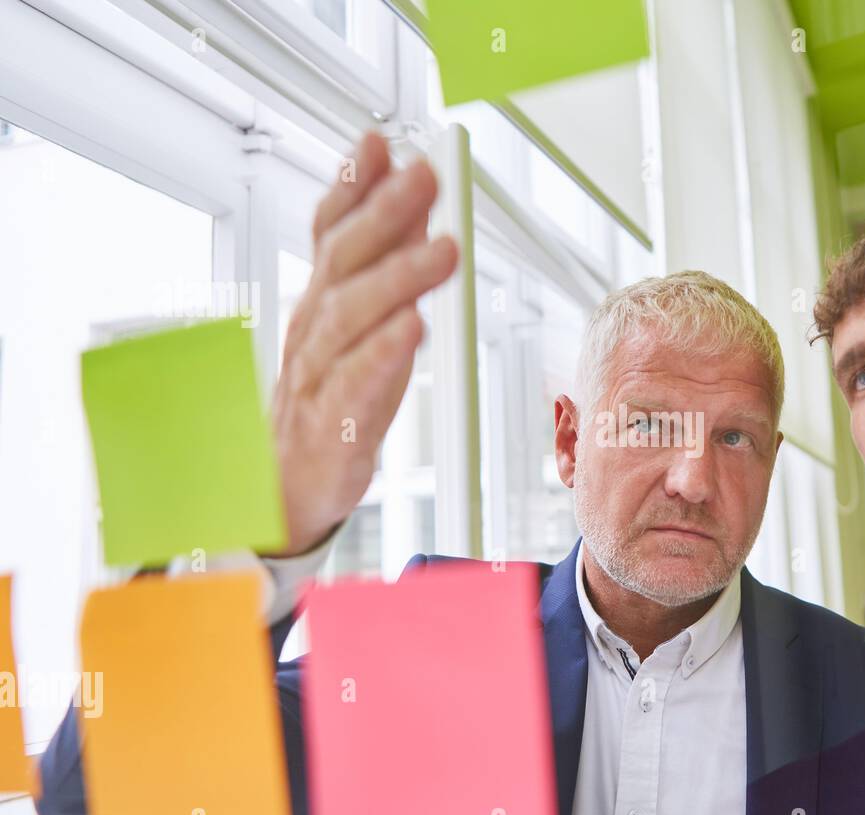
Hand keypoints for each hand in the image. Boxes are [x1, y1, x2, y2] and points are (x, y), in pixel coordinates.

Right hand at [269, 131, 458, 555]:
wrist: (287, 486)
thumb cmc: (332, 399)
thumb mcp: (359, 327)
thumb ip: (385, 269)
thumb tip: (420, 211)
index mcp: (320, 301)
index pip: (330, 232)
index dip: (352, 186)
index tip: (380, 143)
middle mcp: (313, 329)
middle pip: (344, 263)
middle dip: (384, 214)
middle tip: (425, 177)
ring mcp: (316, 375)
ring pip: (352, 318)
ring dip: (397, 278)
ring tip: (441, 249)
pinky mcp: (332, 424)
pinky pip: (356, 384)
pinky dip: (384, 354)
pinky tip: (413, 327)